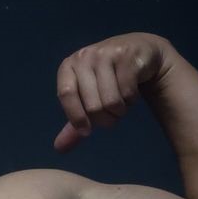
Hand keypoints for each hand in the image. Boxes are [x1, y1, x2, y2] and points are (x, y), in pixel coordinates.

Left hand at [53, 33, 171, 152]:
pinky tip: (131, 91)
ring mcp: (106, 53)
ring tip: (121, 102)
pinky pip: (128, 93)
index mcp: (68, 66)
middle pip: (92, 105)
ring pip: (111, 102)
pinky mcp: (127, 56)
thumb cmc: (107, 79)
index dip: (76, 117)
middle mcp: (85, 56)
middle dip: (105, 119)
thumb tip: (59, 148)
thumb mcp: (87, 99)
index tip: (86, 131)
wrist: (138, 50)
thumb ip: (74, 124)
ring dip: (119, 111)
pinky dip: (131, 100)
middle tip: (111, 114)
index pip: (66, 94)